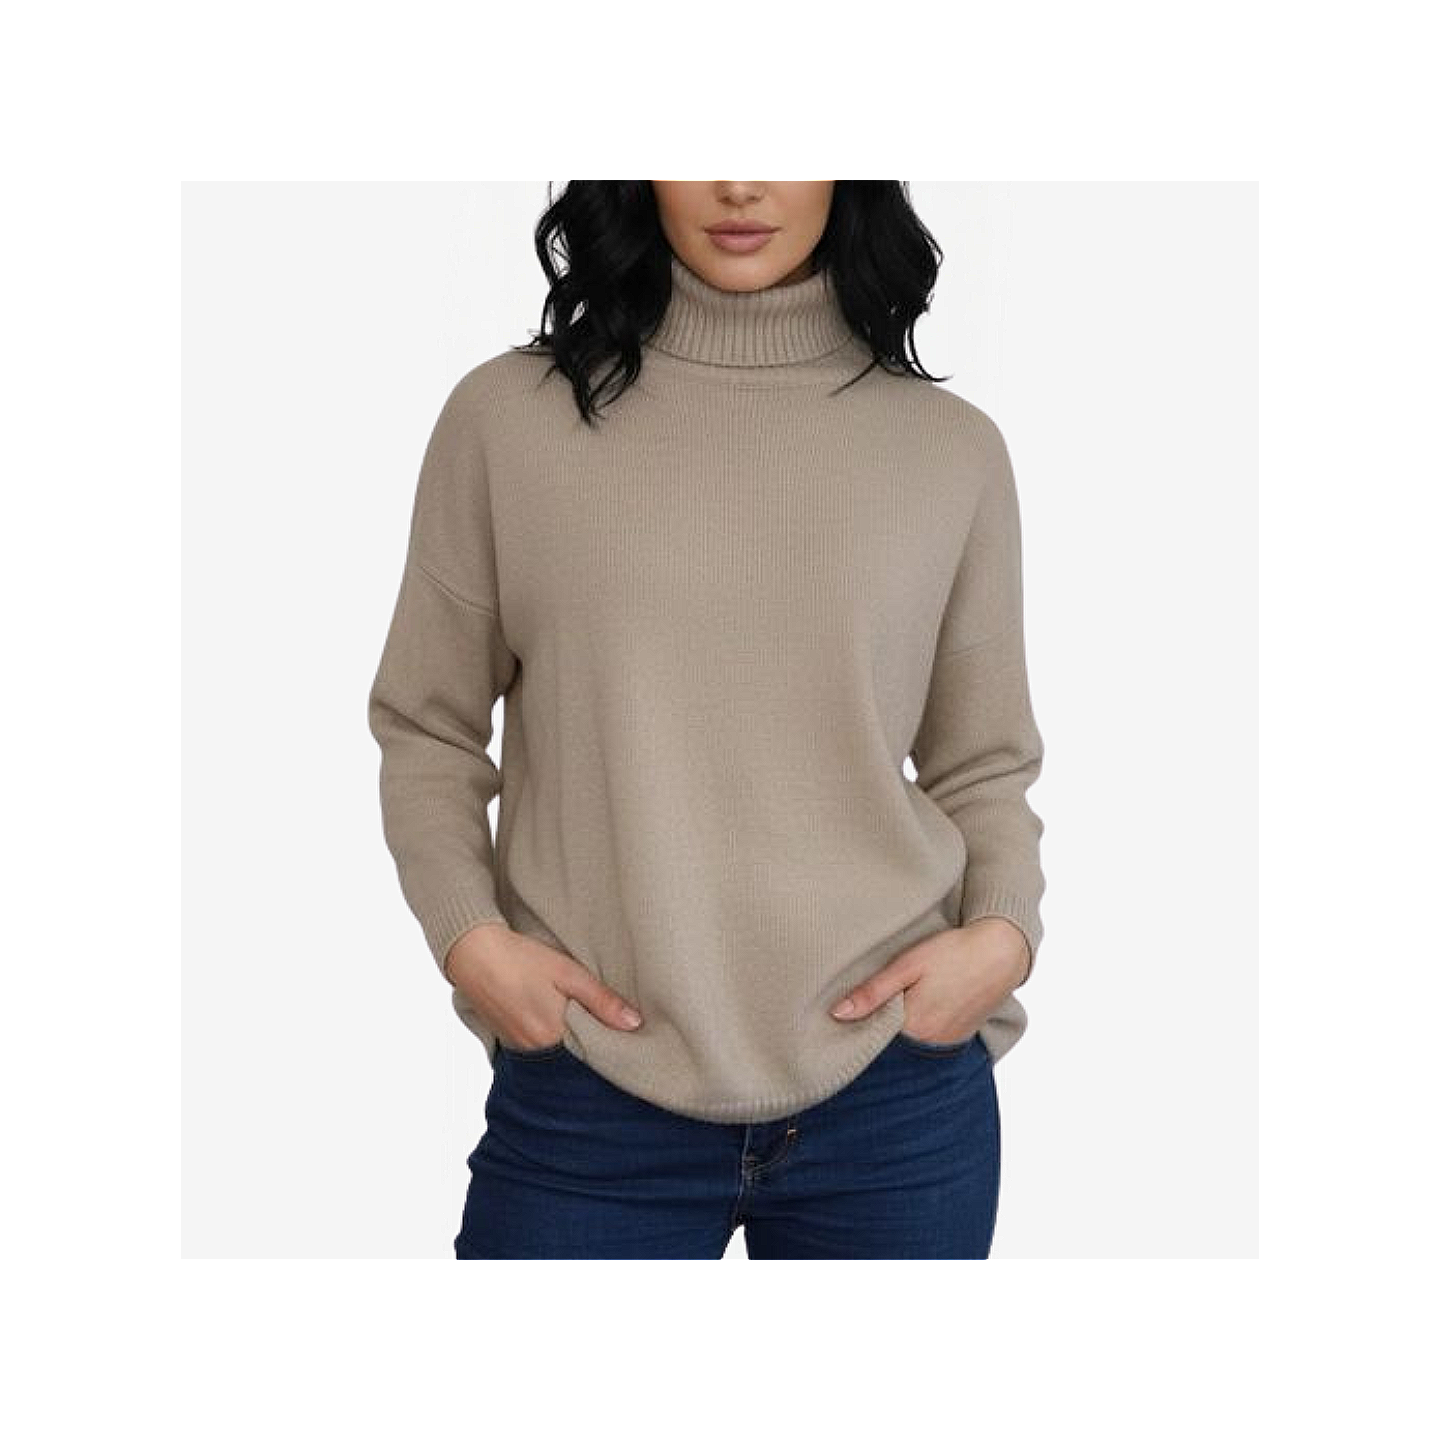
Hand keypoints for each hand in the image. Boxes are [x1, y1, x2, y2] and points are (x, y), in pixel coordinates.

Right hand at [444, 923, 643, 1048]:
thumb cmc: (522, 960)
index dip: (609, 1047)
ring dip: (570, 1042)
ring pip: (556, 1054)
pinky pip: (538, 1049)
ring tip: (582, 1021)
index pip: (592, 1056)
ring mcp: (519, 1048)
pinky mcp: (508, 1040)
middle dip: (590, 1046)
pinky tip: (556, 1019)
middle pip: (574, 1058)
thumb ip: (602, 1001)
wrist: (474, 954)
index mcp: (553, 1036)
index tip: (626, 1039)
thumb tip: (635, 1024)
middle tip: (607, 1029)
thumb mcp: (569, 974)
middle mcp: (535, 1050)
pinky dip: (551, 1039)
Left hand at [830, 918, 1029, 1045]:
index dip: (861, 1023)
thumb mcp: (907, 965)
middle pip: (892, 1042)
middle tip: (877, 1000)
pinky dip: (922, 1027)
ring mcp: (948, 1043)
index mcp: (914, 1027)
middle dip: (880, 1026)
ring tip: (903, 999)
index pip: (873, 1037)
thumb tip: (837, 1014)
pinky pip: (930, 1040)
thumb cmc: (953, 952)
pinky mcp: (960, 1037)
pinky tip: (922, 1004)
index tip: (852, 1009)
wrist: (1001, 951)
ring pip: (911, 1042)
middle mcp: (931, 1043)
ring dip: (902, 1028)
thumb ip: (872, 992)